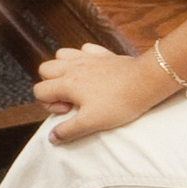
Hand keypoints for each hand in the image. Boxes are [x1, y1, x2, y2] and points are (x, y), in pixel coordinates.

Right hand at [35, 42, 173, 140]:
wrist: (147, 82)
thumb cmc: (120, 103)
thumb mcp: (92, 122)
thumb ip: (68, 130)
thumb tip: (51, 138)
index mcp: (67, 83)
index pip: (39, 90)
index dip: (49, 104)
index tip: (69, 110)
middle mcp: (73, 67)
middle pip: (45, 69)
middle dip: (51, 84)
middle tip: (70, 98)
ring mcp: (88, 58)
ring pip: (61, 55)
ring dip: (63, 68)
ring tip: (76, 83)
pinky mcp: (103, 55)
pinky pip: (85, 50)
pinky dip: (84, 57)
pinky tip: (92, 70)